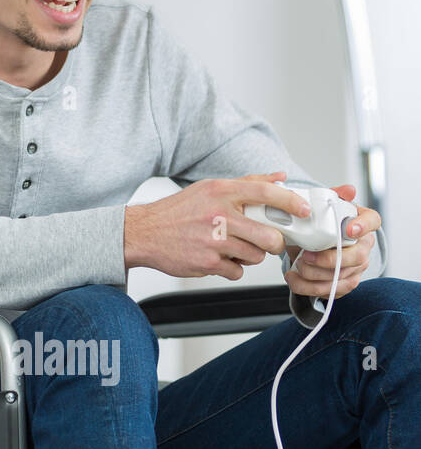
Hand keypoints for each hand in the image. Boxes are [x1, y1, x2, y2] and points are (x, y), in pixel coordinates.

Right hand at [125, 171, 310, 279]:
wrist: (144, 232)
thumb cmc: (178, 211)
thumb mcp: (210, 189)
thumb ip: (248, 183)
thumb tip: (280, 177)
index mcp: (221, 192)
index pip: (266, 193)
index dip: (291, 203)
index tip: (304, 210)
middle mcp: (218, 215)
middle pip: (269, 236)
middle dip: (274, 242)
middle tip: (267, 240)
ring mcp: (213, 241)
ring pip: (255, 256)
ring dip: (250, 255)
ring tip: (234, 247)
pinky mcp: (206, 262)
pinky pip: (236, 272)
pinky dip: (232, 268)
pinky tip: (219, 258)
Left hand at [283, 183, 378, 299]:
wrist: (308, 241)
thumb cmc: (319, 223)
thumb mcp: (321, 206)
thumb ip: (331, 196)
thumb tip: (348, 190)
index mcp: (360, 222)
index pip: (372, 220)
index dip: (363, 226)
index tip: (349, 229)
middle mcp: (363, 245)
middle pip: (356, 257)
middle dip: (329, 260)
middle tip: (305, 257)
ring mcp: (356, 266)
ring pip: (343, 277)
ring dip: (315, 276)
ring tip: (295, 269)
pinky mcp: (345, 282)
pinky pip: (333, 291)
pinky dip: (309, 288)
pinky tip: (295, 279)